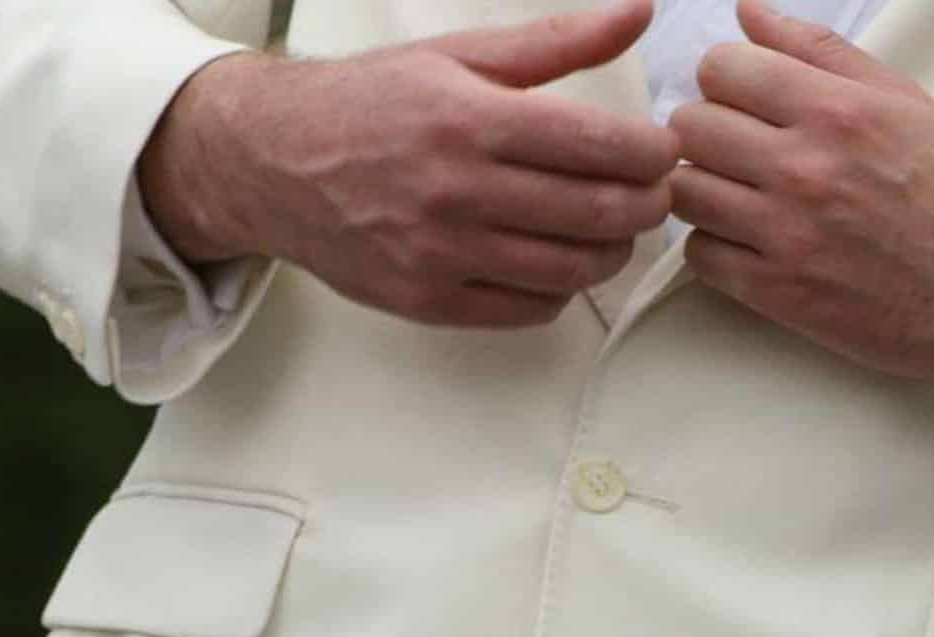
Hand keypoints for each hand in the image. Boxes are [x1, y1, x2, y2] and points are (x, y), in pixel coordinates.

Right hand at [138, 0, 678, 327]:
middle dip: (648, 205)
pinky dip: (562, 288)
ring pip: (573, 270)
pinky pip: (530, 309)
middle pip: (600, 215)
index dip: (655, 154)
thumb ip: (557, 40)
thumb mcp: (459, 54)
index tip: (663, 149)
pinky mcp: (426, 300)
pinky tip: (556, 255)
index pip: (603, 148)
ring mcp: (440, 253)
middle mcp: (456, 191)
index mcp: (471, 120)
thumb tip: (639, 10)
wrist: (270, 161)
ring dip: (613, 250)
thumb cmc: (370, 102)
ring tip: (612, 224)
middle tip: (654, 192)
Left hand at [668, 0, 933, 438]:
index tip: (747, 97)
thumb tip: (747, 13)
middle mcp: (805, 169)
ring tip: (744, 193)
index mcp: (837, 111)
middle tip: (743, 146)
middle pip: (690, 126)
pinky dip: (716, 244)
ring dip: (706, 186)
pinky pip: (699, 254)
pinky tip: (752, 239)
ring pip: (684, 190)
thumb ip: (818, 51)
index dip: (727, 78)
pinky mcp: (779, 294)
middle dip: (709, 129)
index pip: (721, 67)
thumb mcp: (901, 100)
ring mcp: (787, 235)